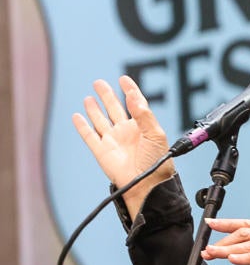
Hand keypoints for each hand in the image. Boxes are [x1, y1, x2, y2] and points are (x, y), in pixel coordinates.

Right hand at [72, 76, 175, 216]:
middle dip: (107, 95)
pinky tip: (77, 116)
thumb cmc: (156, 163)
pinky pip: (89, 135)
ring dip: (94, 109)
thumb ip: (144, 115)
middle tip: (100, 83)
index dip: (130, 91)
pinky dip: (82, 126)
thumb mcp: (155, 135)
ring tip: (90, 97)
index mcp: (142, 127)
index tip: (124, 79)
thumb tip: (133, 96)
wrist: (146, 185)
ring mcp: (113, 141)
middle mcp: (127, 132)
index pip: (135, 104)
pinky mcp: (101, 151)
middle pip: (114, 108)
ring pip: (100, 120)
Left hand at [202, 218, 249, 264]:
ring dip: (227, 249)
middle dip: (222, 240)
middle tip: (206, 250)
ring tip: (212, 254)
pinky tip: (232, 260)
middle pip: (243, 234)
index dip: (227, 222)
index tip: (210, 222)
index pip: (246, 224)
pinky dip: (245, 257)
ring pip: (247, 244)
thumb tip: (245, 255)